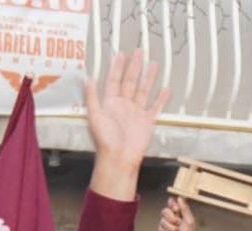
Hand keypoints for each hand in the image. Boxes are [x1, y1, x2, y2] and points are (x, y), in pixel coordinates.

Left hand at [86, 51, 167, 199]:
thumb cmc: (105, 140)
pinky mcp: (147, 122)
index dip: (117, 68)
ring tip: (153, 64)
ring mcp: (136, 113)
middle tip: (139, 51)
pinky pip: (155, 108)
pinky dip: (161, 99)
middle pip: (130, 82)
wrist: (119, 159)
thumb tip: (86, 78)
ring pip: (143, 90)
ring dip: (148, 78)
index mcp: (110, 104)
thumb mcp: (95, 116)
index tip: (121, 54)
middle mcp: (123, 106)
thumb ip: (92, 97)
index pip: (114, 81)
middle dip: (134, 67)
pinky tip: (166, 89)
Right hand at [158, 196, 196, 230]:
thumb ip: (185, 208)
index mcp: (179, 213)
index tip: (176, 210)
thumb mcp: (189, 220)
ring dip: (171, 229)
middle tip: (178, 224)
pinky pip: (160, 230)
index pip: (171, 203)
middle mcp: (171, 218)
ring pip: (162, 221)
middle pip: (164, 211)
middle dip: (172, 219)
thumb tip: (180, 198)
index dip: (172, 205)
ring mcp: (165, 225)